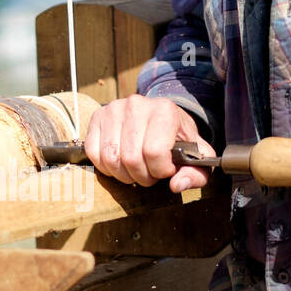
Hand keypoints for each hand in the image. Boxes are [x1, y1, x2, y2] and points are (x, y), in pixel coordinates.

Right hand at [84, 95, 215, 192]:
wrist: (160, 118)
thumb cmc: (178, 140)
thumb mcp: (196, 156)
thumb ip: (196, 174)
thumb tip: (176, 185)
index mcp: (165, 110)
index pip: (154, 152)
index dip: (160, 171)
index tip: (166, 169)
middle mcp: (137, 105)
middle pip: (131, 158)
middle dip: (142, 176)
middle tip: (150, 173)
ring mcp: (114, 109)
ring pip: (111, 158)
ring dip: (124, 174)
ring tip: (136, 169)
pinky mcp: (97, 117)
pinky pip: (94, 153)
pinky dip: (106, 167)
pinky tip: (120, 163)